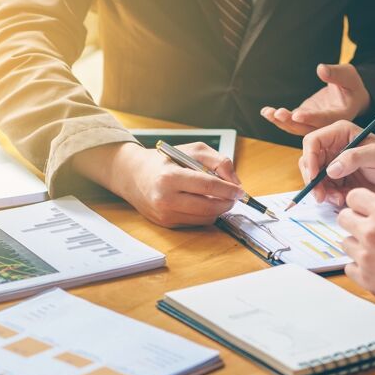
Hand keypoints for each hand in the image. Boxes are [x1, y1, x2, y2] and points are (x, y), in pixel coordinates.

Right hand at [75, 142, 243, 227]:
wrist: (134, 175)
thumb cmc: (165, 161)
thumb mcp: (192, 150)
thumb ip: (218, 161)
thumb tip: (235, 182)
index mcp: (170, 177)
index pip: (208, 186)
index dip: (228, 190)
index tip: (240, 191)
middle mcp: (165, 198)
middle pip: (209, 207)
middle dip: (227, 202)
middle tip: (233, 196)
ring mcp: (165, 214)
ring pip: (205, 218)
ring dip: (218, 209)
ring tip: (218, 197)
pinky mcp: (166, 224)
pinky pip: (196, 222)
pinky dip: (205, 214)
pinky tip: (202, 202)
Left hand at [261, 63, 370, 136]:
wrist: (349, 96)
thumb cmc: (351, 85)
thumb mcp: (348, 76)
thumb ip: (336, 74)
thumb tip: (321, 69)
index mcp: (339, 116)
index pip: (323, 119)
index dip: (310, 118)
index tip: (297, 114)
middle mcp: (324, 124)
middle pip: (306, 128)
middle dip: (290, 122)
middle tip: (278, 113)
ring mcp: (313, 123)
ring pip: (295, 127)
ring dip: (280, 121)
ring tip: (267, 112)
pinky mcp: (304, 118)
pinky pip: (290, 121)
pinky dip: (278, 118)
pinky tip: (266, 111)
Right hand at [300, 120, 374, 205]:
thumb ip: (353, 158)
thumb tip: (330, 170)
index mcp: (339, 133)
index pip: (312, 142)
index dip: (309, 159)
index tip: (315, 177)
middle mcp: (332, 147)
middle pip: (308, 162)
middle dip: (312, 180)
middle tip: (320, 196)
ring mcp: (332, 164)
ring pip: (314, 178)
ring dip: (321, 191)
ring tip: (337, 199)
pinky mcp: (335, 179)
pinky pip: (323, 189)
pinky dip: (329, 197)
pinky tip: (341, 199)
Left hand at [338, 188, 374, 307]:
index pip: (354, 197)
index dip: (358, 203)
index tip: (362, 209)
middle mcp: (371, 232)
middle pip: (343, 218)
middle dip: (353, 221)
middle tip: (366, 230)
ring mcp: (365, 256)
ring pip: (345, 243)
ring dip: (357, 246)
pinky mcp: (364, 276)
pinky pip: (349, 267)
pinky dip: (359, 267)